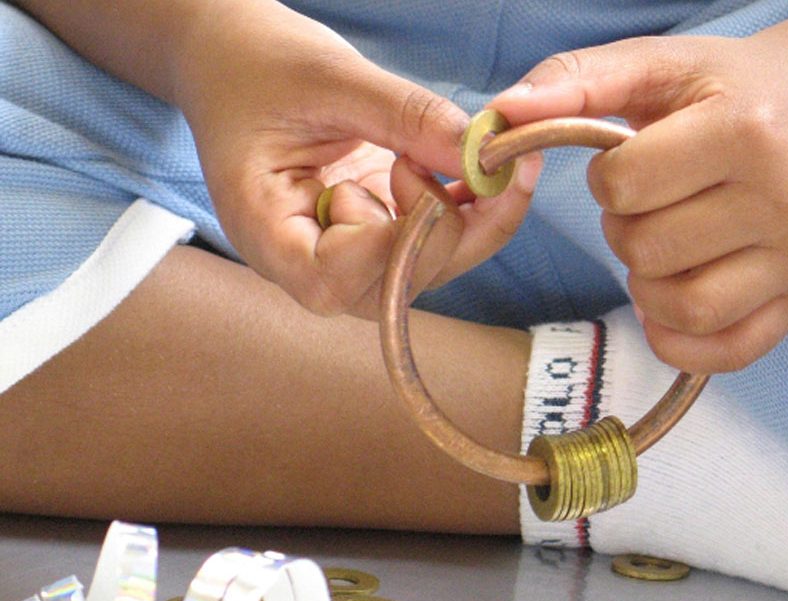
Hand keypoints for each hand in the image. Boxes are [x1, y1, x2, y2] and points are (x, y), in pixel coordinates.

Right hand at [174, 2, 539, 317]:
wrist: (236, 58)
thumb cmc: (257, 66)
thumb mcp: (329, 77)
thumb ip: (406, 117)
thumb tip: (483, 155)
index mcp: (265, 229)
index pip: (330, 279)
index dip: (386, 248)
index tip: (412, 172)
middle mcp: (307, 257)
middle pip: (389, 286)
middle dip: (446, 232)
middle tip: (472, 160)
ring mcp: (346, 249)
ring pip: (424, 269)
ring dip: (471, 222)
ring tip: (481, 155)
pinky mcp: (378, 228)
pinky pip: (434, 241)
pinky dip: (469, 209)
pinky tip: (483, 167)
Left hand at [490, 34, 787, 372]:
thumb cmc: (728, 88)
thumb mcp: (657, 63)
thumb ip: (576, 79)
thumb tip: (500, 115)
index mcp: (747, 130)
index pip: (625, 185)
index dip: (607, 178)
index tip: (633, 161)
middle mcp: (787, 199)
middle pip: (647, 251)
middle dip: (625, 228)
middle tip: (653, 202)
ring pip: (682, 309)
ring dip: (647, 284)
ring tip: (665, 244)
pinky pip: (723, 353)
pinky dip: (679, 339)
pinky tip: (671, 299)